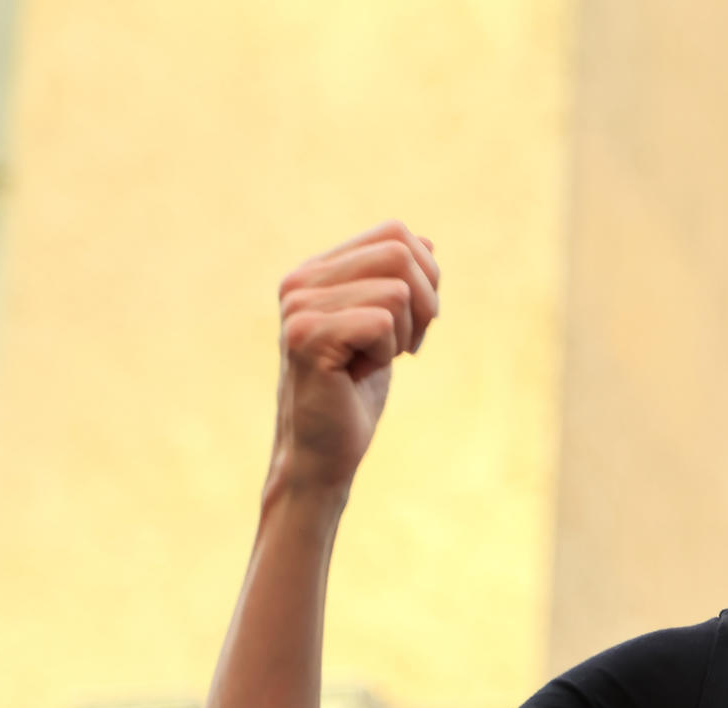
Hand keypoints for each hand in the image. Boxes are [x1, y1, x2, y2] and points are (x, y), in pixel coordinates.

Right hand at [274, 221, 439, 490]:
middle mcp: (300, 281)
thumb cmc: (352, 395)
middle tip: (407, 346)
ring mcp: (300, 307)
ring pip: (397, 291)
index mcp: (315, 271)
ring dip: (402, 335)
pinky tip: (358, 375)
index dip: (426, 276)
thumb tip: (427, 243)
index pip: (395, 233)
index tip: (414, 322)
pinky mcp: (307, 336)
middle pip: (400, 253)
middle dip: (425, 303)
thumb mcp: (384, 331)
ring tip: (373, 363)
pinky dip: (387, 354)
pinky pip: (382, 322)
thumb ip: (397, 284)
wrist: (322, 454)